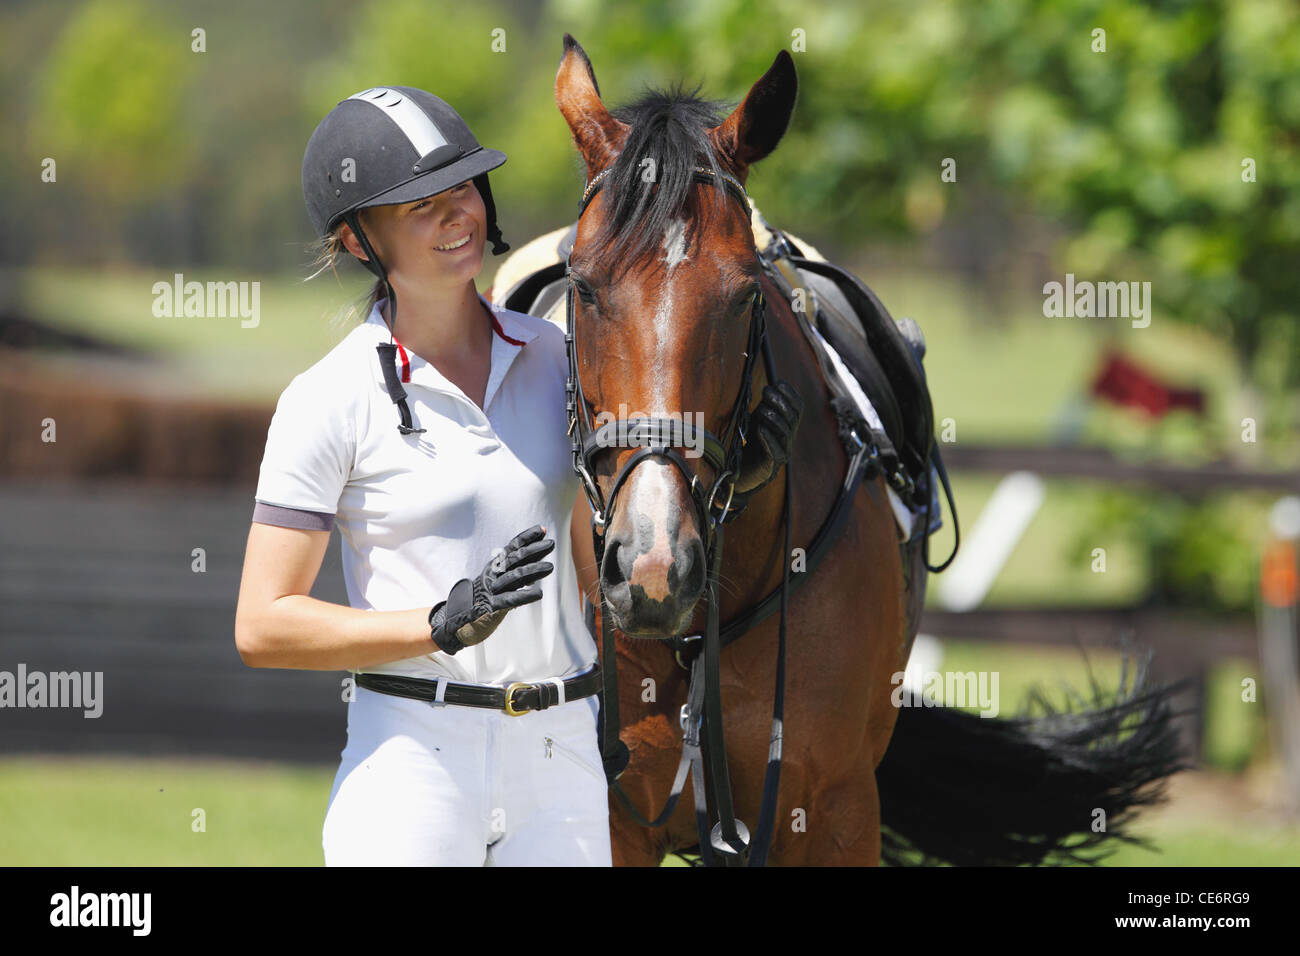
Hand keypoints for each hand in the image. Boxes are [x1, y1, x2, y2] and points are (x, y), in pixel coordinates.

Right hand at [429, 525, 555, 653]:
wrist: (459, 618)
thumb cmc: (486, 597)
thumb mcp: (501, 580)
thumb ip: (520, 570)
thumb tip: (540, 558)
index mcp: (495, 566)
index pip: (512, 548)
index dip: (527, 538)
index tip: (542, 530)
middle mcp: (493, 574)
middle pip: (515, 559)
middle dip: (534, 550)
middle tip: (551, 544)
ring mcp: (492, 589)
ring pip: (514, 576)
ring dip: (533, 570)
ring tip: (550, 567)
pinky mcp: (491, 606)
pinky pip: (510, 599)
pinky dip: (524, 595)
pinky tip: (538, 593)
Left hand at [733, 380, 802, 494]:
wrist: (739, 473)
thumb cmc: (749, 444)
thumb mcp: (757, 421)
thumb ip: (765, 407)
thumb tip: (769, 389)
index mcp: (788, 426)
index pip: (798, 408)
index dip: (791, 394)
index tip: (778, 383)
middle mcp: (788, 439)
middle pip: (793, 418)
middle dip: (781, 402)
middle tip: (766, 392)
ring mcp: (782, 453)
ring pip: (786, 432)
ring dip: (774, 418)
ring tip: (761, 410)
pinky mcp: (772, 466)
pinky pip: (775, 452)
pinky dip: (768, 438)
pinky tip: (760, 429)